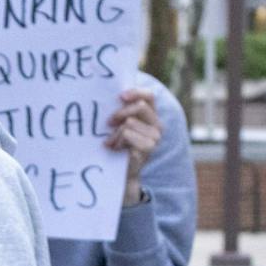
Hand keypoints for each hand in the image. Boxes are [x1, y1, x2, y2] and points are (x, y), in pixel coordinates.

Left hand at [105, 88, 161, 205]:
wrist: (121, 173)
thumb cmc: (118, 146)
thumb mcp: (119, 126)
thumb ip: (121, 112)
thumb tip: (112, 96)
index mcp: (151, 117)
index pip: (148, 96)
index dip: (135, 93)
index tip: (120, 97)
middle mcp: (157, 126)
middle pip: (139, 107)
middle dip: (120, 113)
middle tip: (109, 123)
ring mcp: (155, 138)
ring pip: (129, 122)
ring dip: (115, 133)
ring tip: (112, 142)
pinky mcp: (148, 148)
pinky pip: (127, 134)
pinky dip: (116, 141)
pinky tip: (115, 149)